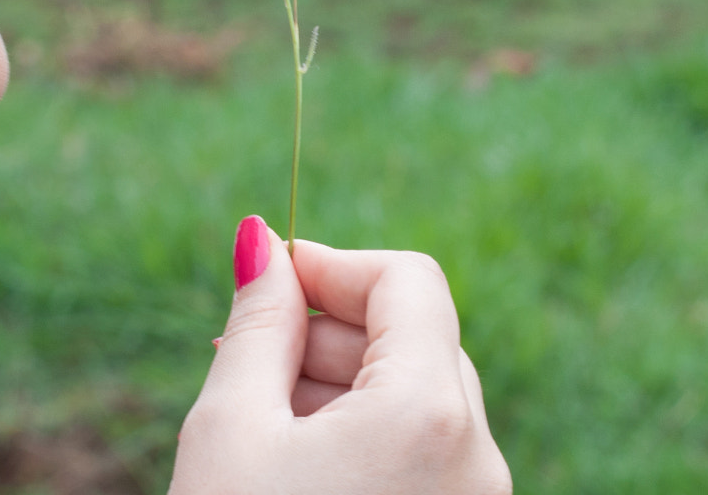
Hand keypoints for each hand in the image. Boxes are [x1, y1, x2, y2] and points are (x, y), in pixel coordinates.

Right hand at [170, 217, 510, 494]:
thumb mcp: (231, 427)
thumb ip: (259, 322)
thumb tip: (262, 239)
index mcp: (428, 415)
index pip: (408, 279)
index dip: (333, 264)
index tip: (269, 278)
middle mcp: (476, 458)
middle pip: (417, 340)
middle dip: (331, 332)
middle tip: (250, 362)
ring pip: (419, 401)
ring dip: (343, 388)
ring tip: (265, 429)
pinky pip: (427, 456)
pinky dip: (368, 439)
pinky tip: (298, 468)